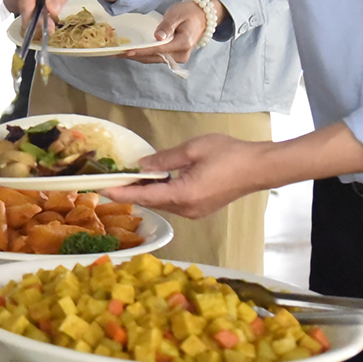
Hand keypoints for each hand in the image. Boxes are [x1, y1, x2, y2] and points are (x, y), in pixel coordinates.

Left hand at [100, 133, 275, 219]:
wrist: (260, 167)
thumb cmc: (229, 155)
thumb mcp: (192, 149)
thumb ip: (164, 158)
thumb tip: (142, 164)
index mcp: (183, 195)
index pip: (145, 196)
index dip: (121, 193)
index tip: (102, 189)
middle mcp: (187, 209)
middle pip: (152, 202)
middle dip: (131, 190)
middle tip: (112, 177)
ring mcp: (195, 211)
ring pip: (163, 202)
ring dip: (147, 191)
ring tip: (130, 176)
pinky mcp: (201, 208)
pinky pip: (174, 201)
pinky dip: (161, 191)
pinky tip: (155, 179)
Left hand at [122, 0, 224, 64]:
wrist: (203, 16)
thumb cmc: (189, 12)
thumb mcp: (177, 14)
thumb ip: (167, 26)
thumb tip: (158, 37)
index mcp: (183, 43)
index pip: (158, 49)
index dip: (142, 51)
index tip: (127, 51)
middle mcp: (181, 54)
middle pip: (154, 57)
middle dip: (135, 56)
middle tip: (116, 53)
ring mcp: (178, 56)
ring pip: (154, 58)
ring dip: (137, 56)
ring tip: (120, 53)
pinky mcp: (174, 55)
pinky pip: (156, 56)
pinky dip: (144, 54)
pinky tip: (131, 52)